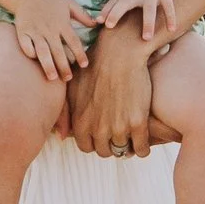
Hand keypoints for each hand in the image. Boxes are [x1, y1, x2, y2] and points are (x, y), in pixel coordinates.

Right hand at [13, 0, 95, 81]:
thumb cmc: (51, 1)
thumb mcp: (69, 4)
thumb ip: (83, 15)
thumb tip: (96, 24)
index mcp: (62, 23)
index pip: (73, 41)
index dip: (80, 54)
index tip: (84, 65)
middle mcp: (49, 28)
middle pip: (58, 50)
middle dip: (63, 66)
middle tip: (68, 78)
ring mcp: (35, 30)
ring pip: (42, 51)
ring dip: (47, 65)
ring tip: (53, 77)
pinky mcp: (22, 31)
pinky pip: (26, 45)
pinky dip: (30, 53)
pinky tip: (35, 60)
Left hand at [63, 12, 155, 156]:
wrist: (120, 52)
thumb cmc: (94, 66)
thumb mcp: (71, 88)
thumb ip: (65, 114)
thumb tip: (61, 137)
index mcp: (80, 122)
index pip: (86, 147)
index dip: (94, 141)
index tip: (102, 134)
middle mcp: (97, 128)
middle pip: (104, 151)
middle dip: (109, 144)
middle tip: (117, 134)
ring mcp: (118, 127)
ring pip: (123, 150)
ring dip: (126, 146)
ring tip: (130, 137)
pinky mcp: (137, 122)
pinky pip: (141, 149)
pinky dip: (142, 149)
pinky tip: (142, 141)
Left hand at [101, 0, 176, 39]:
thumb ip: (112, 5)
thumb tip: (97, 22)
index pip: (112, 4)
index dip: (105, 12)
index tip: (98, 21)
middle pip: (124, 4)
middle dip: (116, 13)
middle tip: (109, 25)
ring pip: (149, 10)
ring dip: (147, 23)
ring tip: (146, 38)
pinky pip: (168, 8)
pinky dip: (171, 18)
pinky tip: (171, 30)